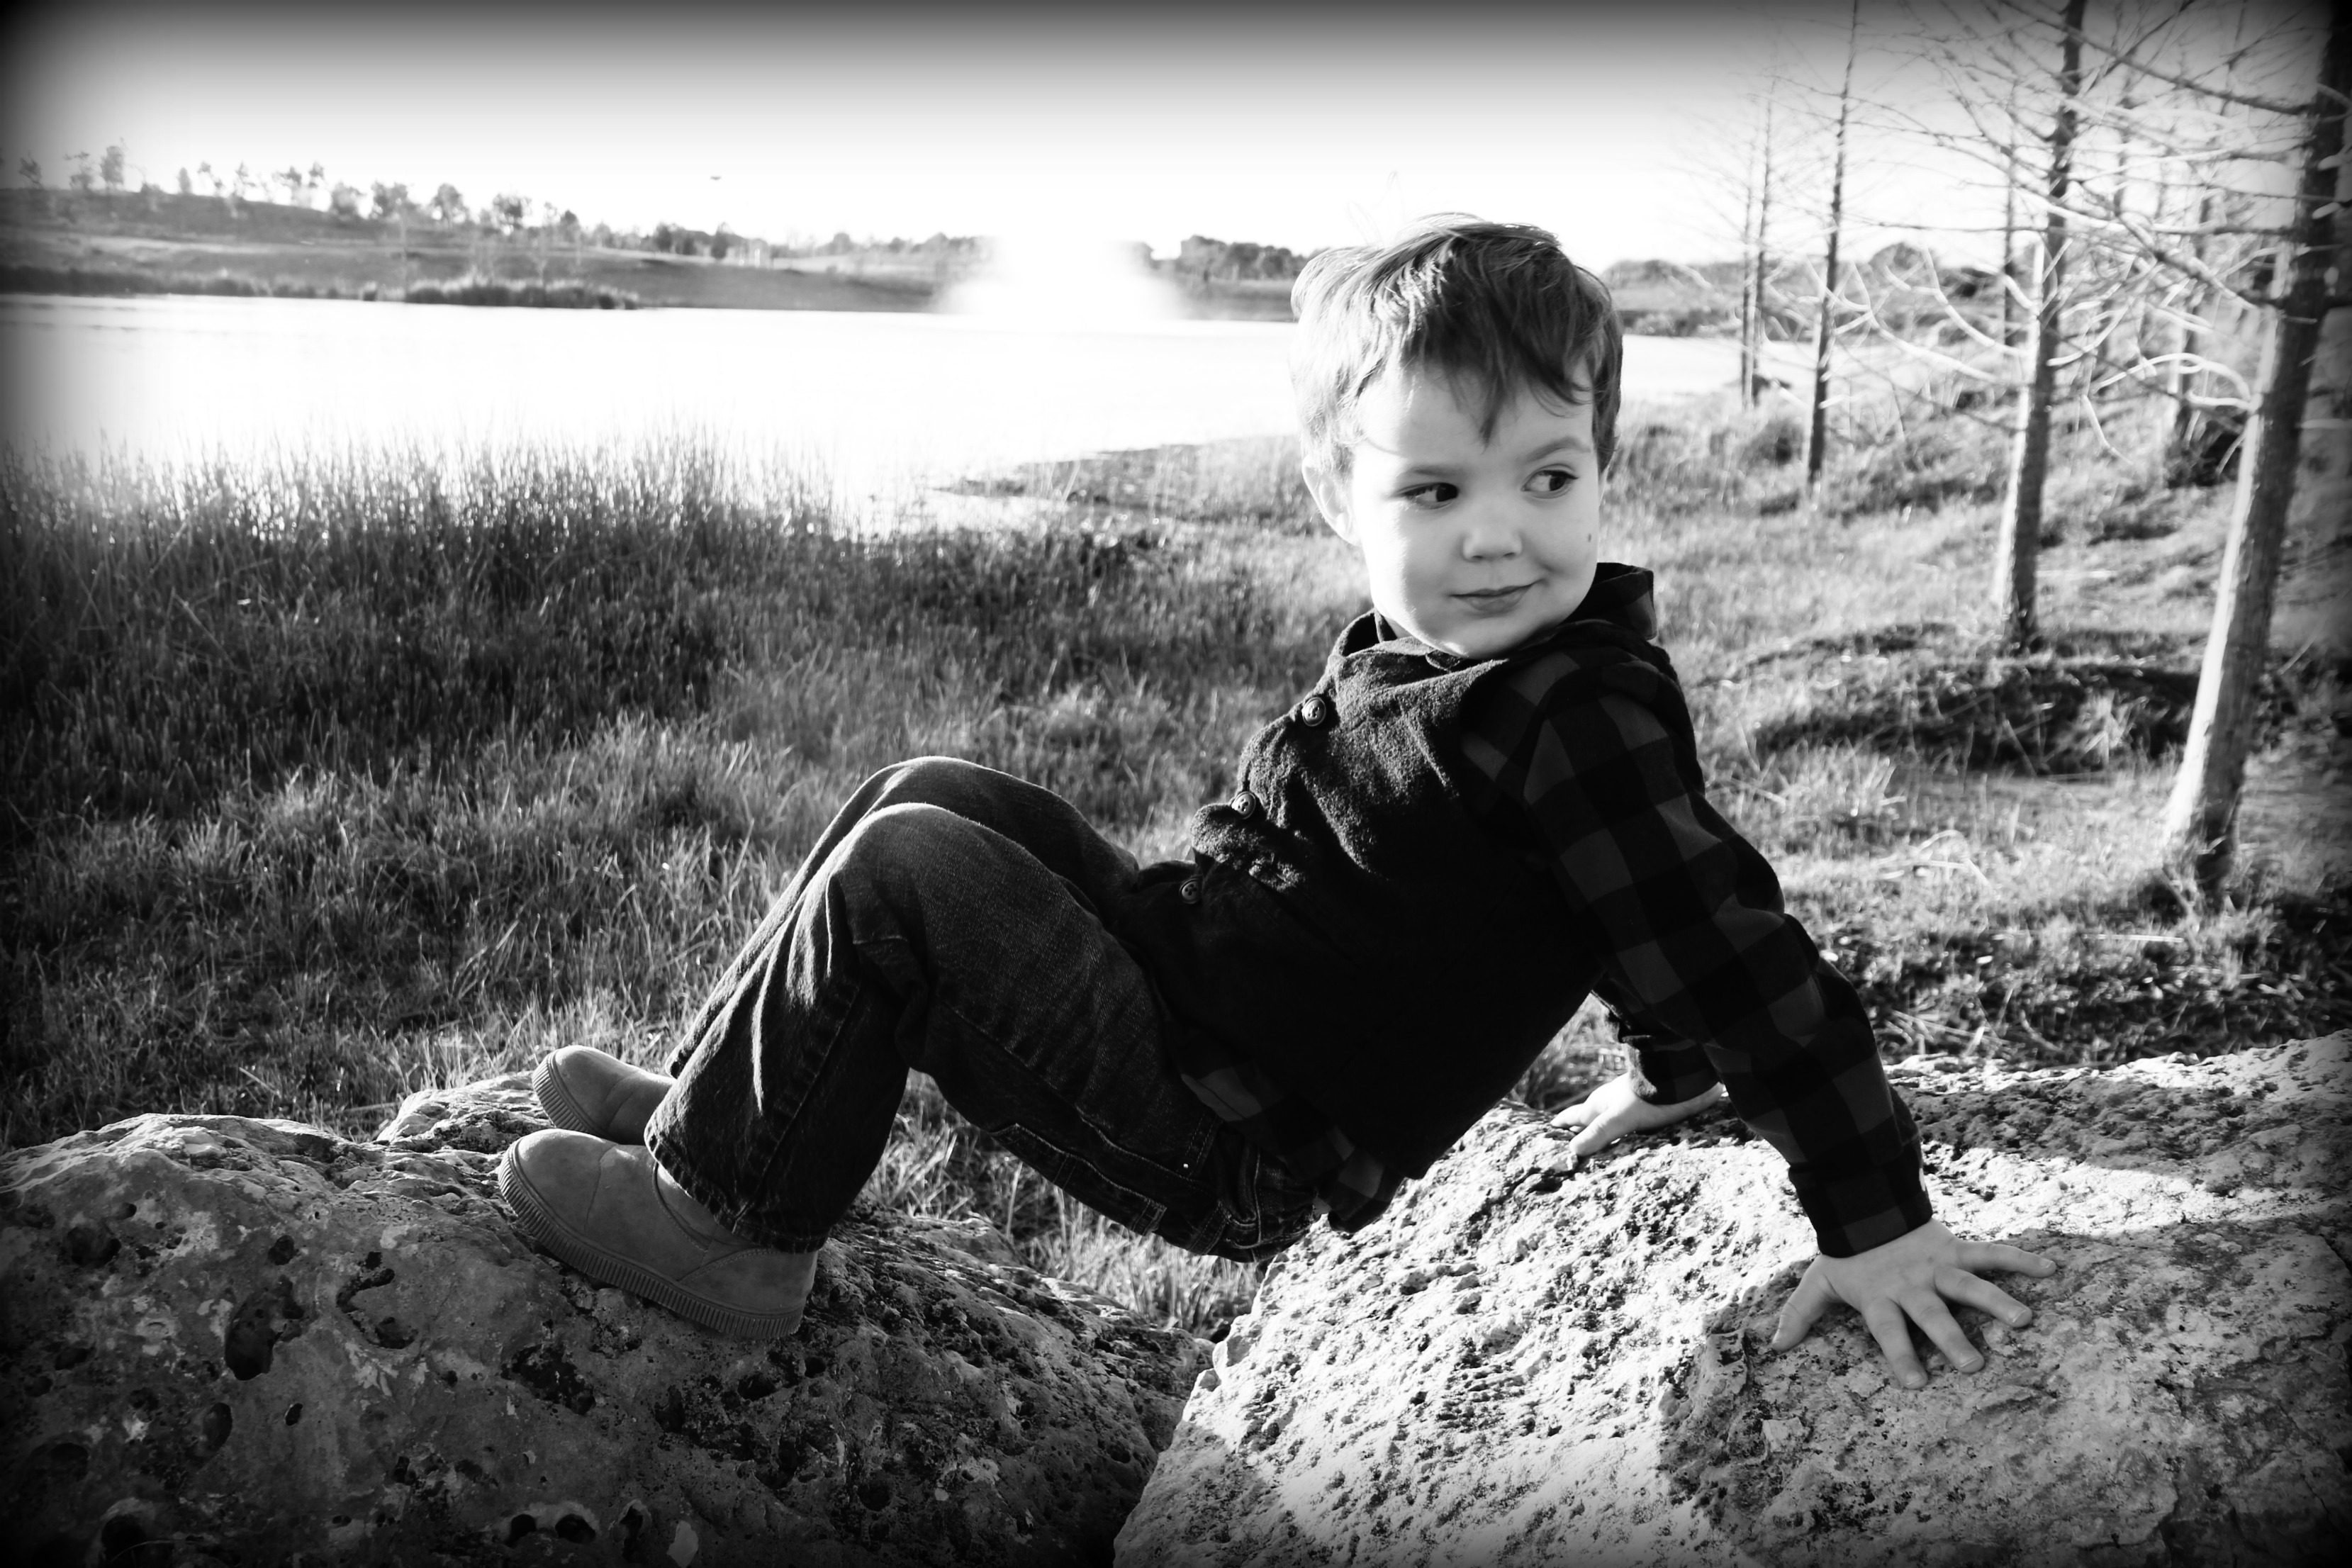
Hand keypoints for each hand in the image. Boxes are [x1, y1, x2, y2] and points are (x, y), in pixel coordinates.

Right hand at [1550, 1072, 1725, 1162]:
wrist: (1680, 1078)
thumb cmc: (1647, 1098)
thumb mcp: (1620, 1118)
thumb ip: (1598, 1133)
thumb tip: (1572, 1150)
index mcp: (1598, 1104)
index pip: (1572, 1116)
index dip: (1561, 1124)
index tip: (1549, 1129)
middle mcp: (1609, 1102)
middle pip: (1588, 1117)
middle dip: (1578, 1129)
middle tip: (1567, 1140)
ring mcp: (1626, 1103)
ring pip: (1606, 1118)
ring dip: (1599, 1130)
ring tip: (1594, 1143)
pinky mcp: (1644, 1106)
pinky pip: (1624, 1121)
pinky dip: (1618, 1131)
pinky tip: (1624, 1139)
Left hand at [1771, 1219, 2056, 1387]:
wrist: (1865, 1202)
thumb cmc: (1847, 1254)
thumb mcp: (1820, 1281)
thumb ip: (1801, 1313)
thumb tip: (1774, 1345)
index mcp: (1880, 1296)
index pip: (1889, 1330)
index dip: (1900, 1356)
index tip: (1917, 1385)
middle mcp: (1911, 1284)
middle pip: (1932, 1314)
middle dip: (1952, 1339)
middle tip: (1974, 1365)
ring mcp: (1936, 1265)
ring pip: (1969, 1285)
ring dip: (1997, 1301)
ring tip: (2023, 1320)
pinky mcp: (1955, 1247)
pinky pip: (1990, 1252)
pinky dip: (2019, 1258)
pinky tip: (2048, 1269)